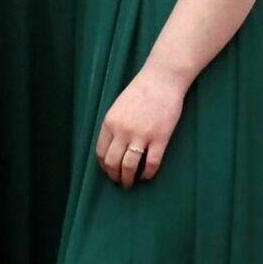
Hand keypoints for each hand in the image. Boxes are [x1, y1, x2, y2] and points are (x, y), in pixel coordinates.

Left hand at [96, 66, 184, 185]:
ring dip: (128, 179)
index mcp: (110, 123)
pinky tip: (146, 176)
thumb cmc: (141, 91)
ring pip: (129, 166)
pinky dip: (147, 174)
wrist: (162, 80)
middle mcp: (122, 131)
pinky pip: (151, 164)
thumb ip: (114, 126)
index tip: (108, 171)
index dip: (104, 166)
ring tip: (130, 183)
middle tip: (119, 181)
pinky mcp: (160, 139)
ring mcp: (141, 136)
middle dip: (114, 176)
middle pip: (112, 163)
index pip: (101, 152)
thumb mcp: (118, 107)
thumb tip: (112, 148)